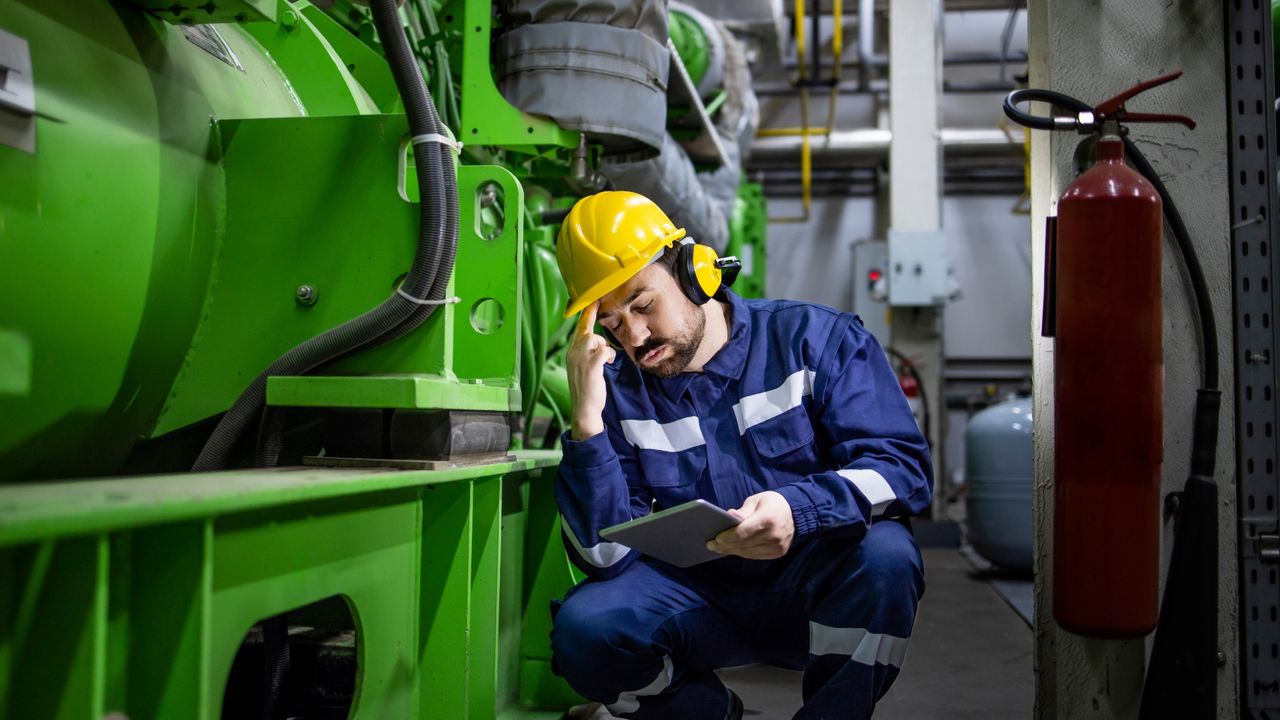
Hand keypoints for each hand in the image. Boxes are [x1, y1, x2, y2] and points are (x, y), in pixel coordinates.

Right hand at [566, 302, 615, 439]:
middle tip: (598, 303)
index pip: (578, 328)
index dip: (585, 313)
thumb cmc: (588, 387)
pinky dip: (609, 356)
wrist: (584, 409)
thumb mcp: (585, 366)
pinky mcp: (591, 366)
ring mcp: (581, 359)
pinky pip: (604, 351)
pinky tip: (608, 363)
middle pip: (585, 329)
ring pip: (595, 339)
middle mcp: (573, 352)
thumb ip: (589, 353)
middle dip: (592, 317)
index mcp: (571, 352)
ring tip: (605, 360)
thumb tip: (599, 342)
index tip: (591, 300)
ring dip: (604, 347)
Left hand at [706, 491, 795, 559]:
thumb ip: (743, 511)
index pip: (743, 532)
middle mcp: (774, 535)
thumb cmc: (772, 503)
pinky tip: (732, 549)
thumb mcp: (757, 500)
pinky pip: (755, 555)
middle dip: (725, 545)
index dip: (727, 537)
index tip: (714, 539)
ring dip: (732, 550)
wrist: (795, 514)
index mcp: (768, 519)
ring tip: (718, 548)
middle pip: (744, 544)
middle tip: (711, 545)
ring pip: (748, 552)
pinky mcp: (777, 553)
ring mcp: (777, 546)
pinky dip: (742, 552)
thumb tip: (729, 516)